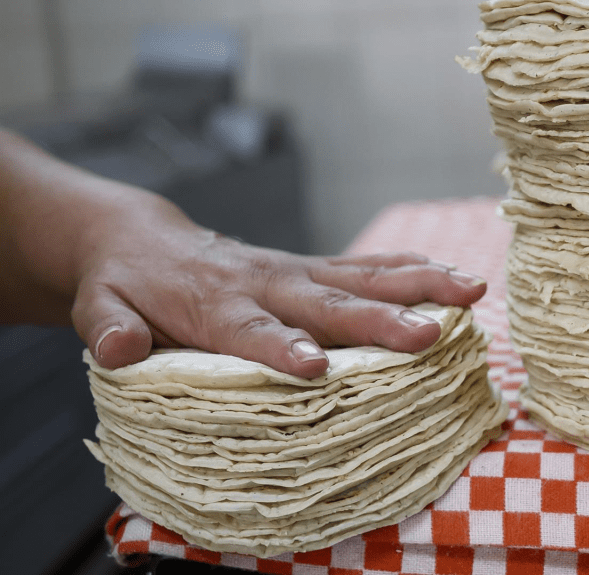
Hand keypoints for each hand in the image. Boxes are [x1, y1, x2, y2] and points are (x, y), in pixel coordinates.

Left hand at [72, 195, 486, 378]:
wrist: (144, 238)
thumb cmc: (126, 282)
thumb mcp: (99, 303)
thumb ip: (109, 325)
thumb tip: (118, 347)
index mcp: (215, 302)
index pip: (251, 329)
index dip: (281, 347)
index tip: (315, 366)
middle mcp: (267, 282)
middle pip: (328, 303)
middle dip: (379, 321)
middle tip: (426, 335)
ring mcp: (296, 271)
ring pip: (364, 277)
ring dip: (420, 285)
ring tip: (471, 291)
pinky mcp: (314, 268)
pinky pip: (370, 267)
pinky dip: (413, 271)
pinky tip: (454, 279)